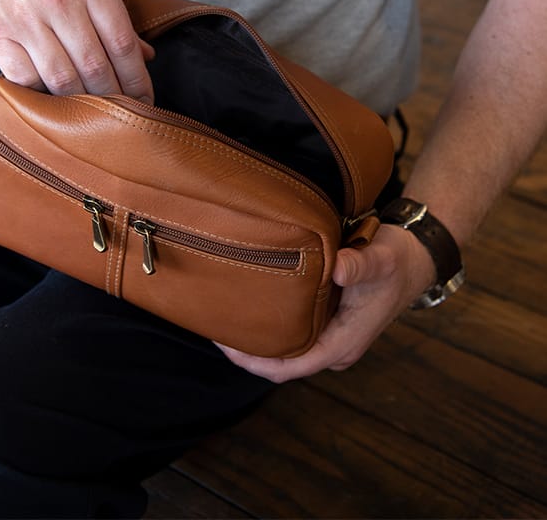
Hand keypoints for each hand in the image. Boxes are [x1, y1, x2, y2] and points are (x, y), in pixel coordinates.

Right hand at [0, 0, 154, 98]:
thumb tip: (145, 55)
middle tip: (117, 116)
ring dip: (77, 101)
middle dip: (111, 98)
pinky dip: (39, 91)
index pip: (122, 43)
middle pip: (94, 66)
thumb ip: (111, 14)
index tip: (143, 101)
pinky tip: (47, 94)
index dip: (136, 79)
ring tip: (87, 111)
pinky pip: (25, 78)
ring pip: (61, 78)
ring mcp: (23, 17)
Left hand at [216, 224, 435, 381]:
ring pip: (286, 349)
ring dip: (257, 340)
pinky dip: (269, 326)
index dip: (255, 362)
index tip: (227, 345)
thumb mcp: (381, 259)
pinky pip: (291, 333)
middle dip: (248, 353)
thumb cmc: (396, 262)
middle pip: (282, 363)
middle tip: (214, 328)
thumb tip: (337, 268)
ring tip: (224, 319)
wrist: (413, 260)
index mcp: (343, 342)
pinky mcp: (326, 322)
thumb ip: (360, 264)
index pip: (291, 367)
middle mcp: (334, 346)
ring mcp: (329, 336)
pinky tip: (249, 308)